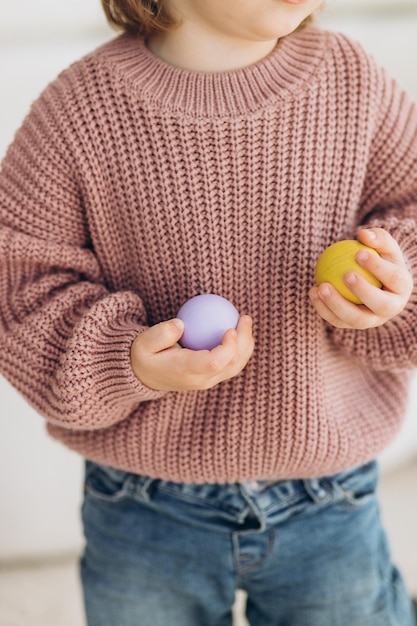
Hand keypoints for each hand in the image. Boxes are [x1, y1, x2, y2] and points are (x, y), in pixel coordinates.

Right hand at [131, 315, 253, 390]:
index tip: (230, 327)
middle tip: (245, 317)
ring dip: (246, 344)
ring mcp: (209, 380)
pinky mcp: (212, 377)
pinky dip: (240, 347)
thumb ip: (160, 334)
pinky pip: (232, 363)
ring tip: (246, 321)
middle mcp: (201, 380)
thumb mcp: (143, 343)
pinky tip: (240, 329)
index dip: (227, 347)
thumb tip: (181, 324)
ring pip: (236, 366)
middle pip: (231, 364)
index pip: (213, 363)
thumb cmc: (145, 355)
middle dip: (244, 341)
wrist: (146, 375)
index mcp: (185, 371)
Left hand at [309, 228, 412, 328]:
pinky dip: (323, 308)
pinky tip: (313, 291)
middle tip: (346, 274)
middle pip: (380, 304)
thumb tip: (363, 234)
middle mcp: (391, 309)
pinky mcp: (353, 325)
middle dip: (364, 291)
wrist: (372, 281)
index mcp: (402, 288)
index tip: (359, 252)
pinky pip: (337, 320)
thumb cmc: (379, 258)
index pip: (394, 278)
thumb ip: (377, 238)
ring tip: (322, 287)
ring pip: (356, 319)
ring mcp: (372, 320)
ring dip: (337, 304)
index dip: (378, 267)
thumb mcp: (383, 246)